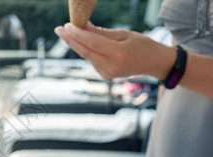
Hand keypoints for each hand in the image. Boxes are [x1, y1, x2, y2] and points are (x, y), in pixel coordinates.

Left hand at [54, 22, 174, 79]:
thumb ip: (101, 33)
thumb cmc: (142, 44)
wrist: (154, 63)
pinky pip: (92, 61)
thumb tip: (83, 26)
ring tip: (69, 32)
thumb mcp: (124, 34)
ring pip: (87, 56)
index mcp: (118, 54)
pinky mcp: (106, 76)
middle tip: (58, 29)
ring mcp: (108, 74)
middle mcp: (111, 66)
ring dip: (77, 44)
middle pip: (85, 52)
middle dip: (70, 40)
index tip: (67, 25)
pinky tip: (84, 43)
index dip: (78, 34)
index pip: (92, 43)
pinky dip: (86, 51)